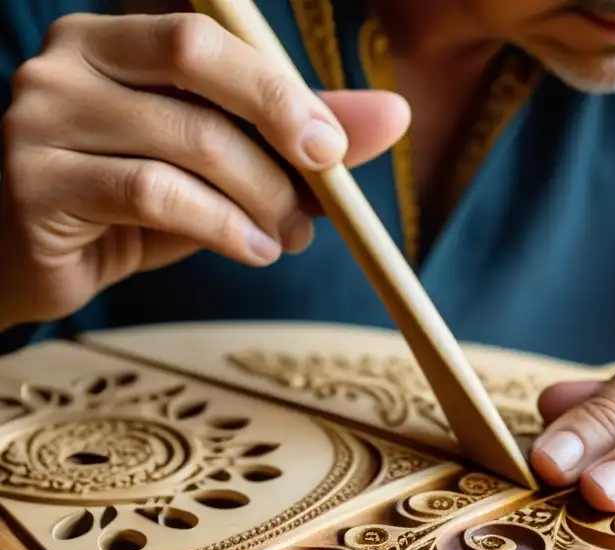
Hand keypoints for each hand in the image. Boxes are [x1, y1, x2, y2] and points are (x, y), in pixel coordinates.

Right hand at [0, 12, 408, 329]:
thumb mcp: (220, 164)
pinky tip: (253, 249)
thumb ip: (293, 133)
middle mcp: (65, 64)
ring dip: (261, 196)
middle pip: (193, 62)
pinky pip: (154, 194)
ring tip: (287, 236)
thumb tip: (392, 115)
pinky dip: (223, 227)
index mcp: (111, 41)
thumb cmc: (136, 204)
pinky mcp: (36, 185)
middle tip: (326, 183)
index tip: (334, 144)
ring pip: (186, 141)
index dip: (279, 87)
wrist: (41, 261)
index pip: (207, 38)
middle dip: (277, 123)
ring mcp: (40, 120)